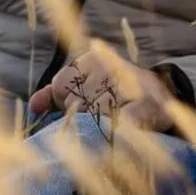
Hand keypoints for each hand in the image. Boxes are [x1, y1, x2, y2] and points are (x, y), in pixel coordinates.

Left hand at [28, 45, 176, 131]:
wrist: (161, 100)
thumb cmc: (115, 94)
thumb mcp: (85, 88)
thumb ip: (56, 95)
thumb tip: (34, 105)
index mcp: (91, 59)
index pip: (60, 86)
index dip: (65, 103)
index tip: (81, 106)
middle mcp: (109, 66)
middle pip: (75, 104)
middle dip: (82, 118)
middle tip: (98, 120)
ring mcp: (128, 85)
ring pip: (94, 117)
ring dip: (98, 129)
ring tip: (109, 126)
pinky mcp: (146, 106)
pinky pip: (118, 126)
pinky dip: (115, 134)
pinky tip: (118, 135)